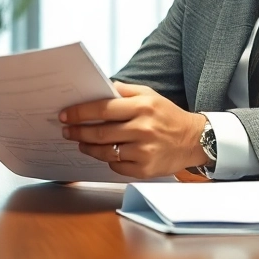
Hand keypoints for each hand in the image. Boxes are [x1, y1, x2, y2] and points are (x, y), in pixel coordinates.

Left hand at [59, 82, 207, 179]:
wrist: (194, 140)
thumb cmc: (166, 115)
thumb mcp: (149, 95)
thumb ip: (124, 91)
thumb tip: (98, 88)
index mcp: (143, 107)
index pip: (103, 108)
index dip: (80, 112)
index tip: (65, 115)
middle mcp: (143, 128)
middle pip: (100, 132)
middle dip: (78, 131)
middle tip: (66, 130)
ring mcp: (144, 151)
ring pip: (105, 152)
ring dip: (88, 147)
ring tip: (81, 142)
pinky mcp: (145, 169)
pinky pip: (117, 166)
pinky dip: (109, 160)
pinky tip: (106, 153)